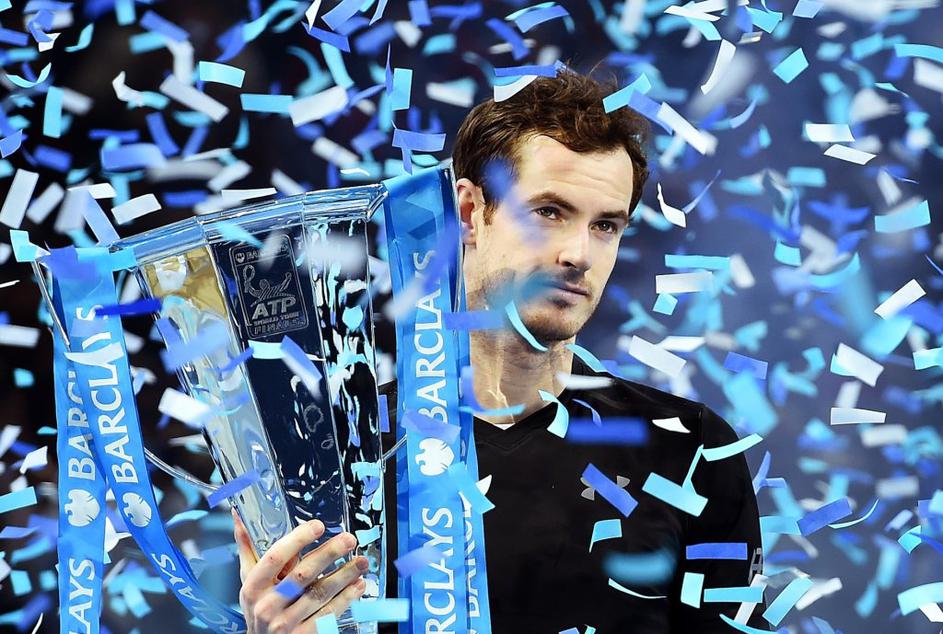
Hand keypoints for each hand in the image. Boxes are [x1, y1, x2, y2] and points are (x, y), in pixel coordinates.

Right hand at [233, 508, 367, 632]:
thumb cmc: (257, 606)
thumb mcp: (247, 580)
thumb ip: (247, 548)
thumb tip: (240, 515)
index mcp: (253, 586)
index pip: (275, 558)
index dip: (297, 540)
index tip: (317, 526)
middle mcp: (267, 605)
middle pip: (302, 575)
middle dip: (329, 554)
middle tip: (349, 539)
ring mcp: (285, 623)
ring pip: (320, 594)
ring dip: (344, 575)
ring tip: (361, 561)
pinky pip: (328, 615)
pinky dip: (346, 598)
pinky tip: (358, 585)